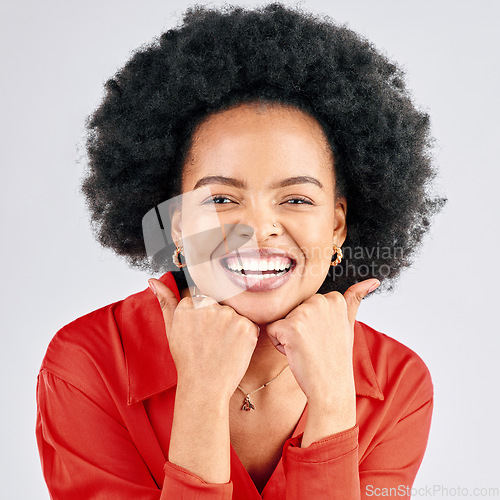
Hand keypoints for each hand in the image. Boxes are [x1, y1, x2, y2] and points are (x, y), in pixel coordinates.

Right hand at [148, 279, 259, 401]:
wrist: (204, 387)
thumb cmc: (188, 361)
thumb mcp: (171, 330)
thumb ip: (166, 302)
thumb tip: (153, 282)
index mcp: (190, 304)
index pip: (204, 302)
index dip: (205, 321)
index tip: (201, 335)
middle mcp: (209, 306)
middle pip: (220, 307)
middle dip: (219, 322)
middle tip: (212, 344)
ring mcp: (229, 316)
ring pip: (235, 316)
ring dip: (232, 329)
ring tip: (222, 348)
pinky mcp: (246, 326)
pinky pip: (249, 326)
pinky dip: (245, 338)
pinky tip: (234, 350)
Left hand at [265, 279, 379, 406]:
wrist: (331, 388)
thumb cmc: (336, 358)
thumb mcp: (348, 325)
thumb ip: (355, 299)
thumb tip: (373, 281)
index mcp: (333, 298)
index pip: (306, 304)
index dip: (311, 323)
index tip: (323, 336)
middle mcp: (319, 301)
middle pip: (292, 309)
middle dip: (298, 327)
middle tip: (314, 345)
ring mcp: (304, 313)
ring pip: (281, 319)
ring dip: (288, 336)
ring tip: (306, 349)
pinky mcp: (289, 327)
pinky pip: (272, 330)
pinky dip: (279, 344)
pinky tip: (296, 354)